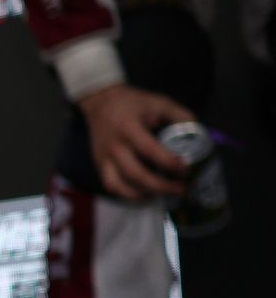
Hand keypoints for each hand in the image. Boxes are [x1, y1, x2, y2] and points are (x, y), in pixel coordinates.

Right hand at [79, 83, 192, 199]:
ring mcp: (104, 159)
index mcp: (128, 128)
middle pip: (137, 175)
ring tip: (165, 194)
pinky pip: (113, 187)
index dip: (169, 162)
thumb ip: (180, 116)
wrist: (100, 103)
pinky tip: (146, 194)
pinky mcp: (99, 165)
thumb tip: (199, 135)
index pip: (149, 150)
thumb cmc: (133, 103)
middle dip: (162, 186)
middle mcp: (114, 147)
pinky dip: (129, 195)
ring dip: (146, 194)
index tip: (186, 169)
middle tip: (182, 189)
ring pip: (122, 186)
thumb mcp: (159, 102)